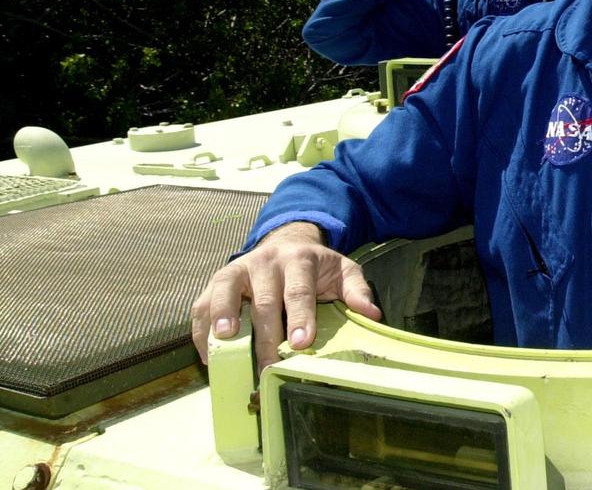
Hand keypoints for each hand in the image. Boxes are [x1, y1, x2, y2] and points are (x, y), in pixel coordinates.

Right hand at [190, 221, 381, 369]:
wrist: (287, 242)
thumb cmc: (316, 267)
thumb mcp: (342, 270)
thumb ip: (357, 290)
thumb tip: (373, 314)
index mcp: (300, 260)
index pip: (299, 290)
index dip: (300, 317)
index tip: (301, 343)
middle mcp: (266, 262)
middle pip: (264, 300)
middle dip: (266, 334)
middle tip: (269, 364)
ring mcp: (239, 269)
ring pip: (226, 291)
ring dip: (222, 317)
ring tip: (225, 343)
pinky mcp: (218, 280)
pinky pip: (203, 302)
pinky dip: (202, 327)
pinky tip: (208, 353)